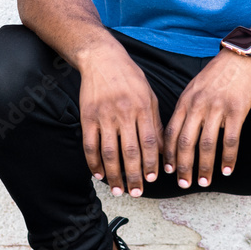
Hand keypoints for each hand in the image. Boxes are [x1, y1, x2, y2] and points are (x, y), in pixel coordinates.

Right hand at [78, 42, 163, 196]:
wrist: (101, 58)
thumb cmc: (129, 77)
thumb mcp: (149, 95)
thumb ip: (155, 123)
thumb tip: (162, 152)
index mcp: (142, 107)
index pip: (149, 142)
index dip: (151, 164)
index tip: (152, 180)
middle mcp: (124, 112)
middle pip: (130, 152)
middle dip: (134, 176)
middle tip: (136, 193)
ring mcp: (104, 115)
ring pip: (109, 152)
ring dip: (114, 175)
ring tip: (118, 190)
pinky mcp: (87, 116)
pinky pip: (90, 144)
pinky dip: (94, 163)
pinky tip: (99, 174)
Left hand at [164, 49, 250, 188]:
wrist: (238, 59)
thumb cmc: (214, 76)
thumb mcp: (192, 89)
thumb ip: (184, 110)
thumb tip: (175, 135)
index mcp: (185, 101)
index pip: (172, 132)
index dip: (169, 154)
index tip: (168, 171)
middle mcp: (198, 105)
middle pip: (186, 141)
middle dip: (184, 166)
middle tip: (184, 184)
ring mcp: (217, 108)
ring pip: (207, 144)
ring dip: (205, 166)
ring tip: (204, 182)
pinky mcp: (236, 110)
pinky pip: (230, 139)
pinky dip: (228, 158)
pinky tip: (227, 170)